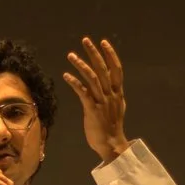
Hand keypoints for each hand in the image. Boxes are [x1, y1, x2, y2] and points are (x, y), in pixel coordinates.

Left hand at [63, 36, 130, 160]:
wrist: (111, 144)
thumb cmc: (112, 126)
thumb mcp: (116, 107)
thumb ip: (113, 94)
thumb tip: (111, 85)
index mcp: (118, 93)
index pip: (116, 69)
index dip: (110, 55)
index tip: (104, 42)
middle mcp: (111, 94)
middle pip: (103, 69)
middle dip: (94, 53)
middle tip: (85, 40)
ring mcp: (102, 101)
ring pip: (92, 78)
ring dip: (81, 65)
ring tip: (71, 55)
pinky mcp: (92, 109)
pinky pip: (83, 92)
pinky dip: (75, 82)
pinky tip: (66, 75)